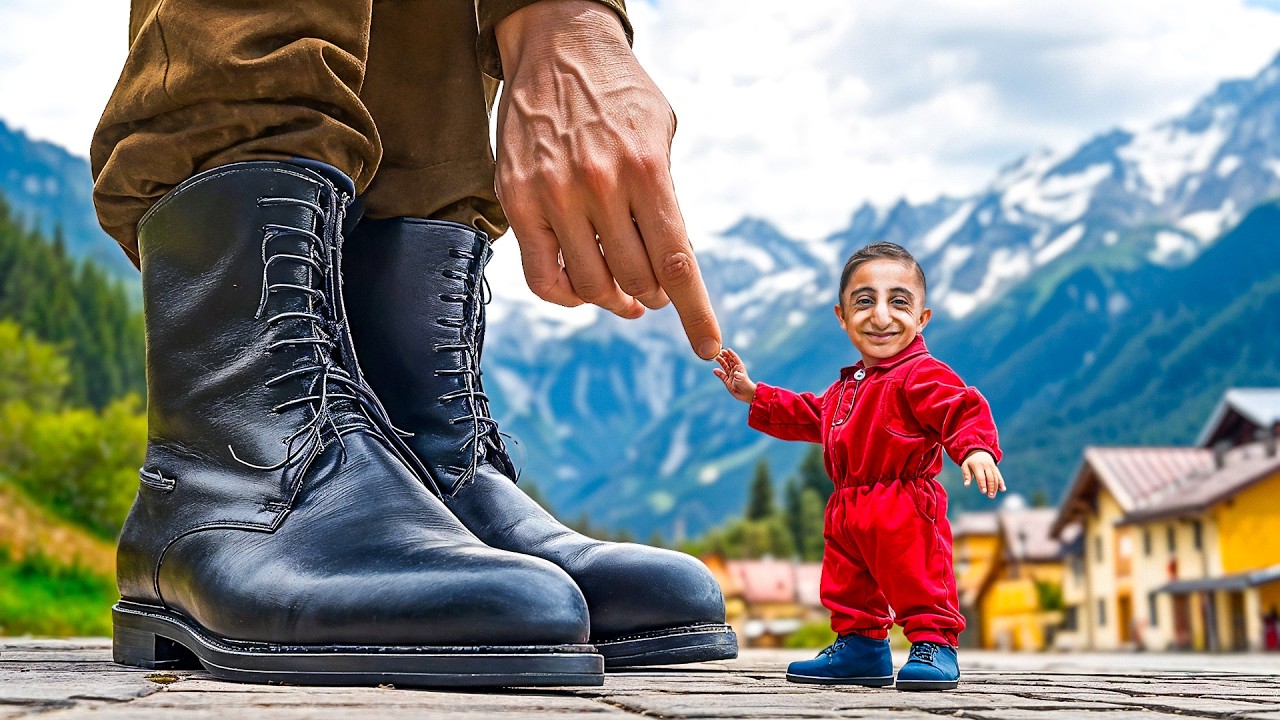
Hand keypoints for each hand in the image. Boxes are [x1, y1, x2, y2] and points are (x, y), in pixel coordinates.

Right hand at [493, 0, 722, 358]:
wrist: (558, 45)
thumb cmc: (619, 93)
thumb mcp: (660, 133)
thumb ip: (665, 198)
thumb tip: (669, 266)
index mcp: (647, 169)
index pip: (677, 260)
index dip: (696, 312)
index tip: (709, 346)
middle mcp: (600, 185)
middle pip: (636, 280)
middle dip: (654, 295)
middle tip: (653, 291)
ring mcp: (554, 194)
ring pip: (591, 285)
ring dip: (614, 298)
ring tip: (622, 292)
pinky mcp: (517, 199)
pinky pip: (543, 277)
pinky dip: (569, 295)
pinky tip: (582, 285)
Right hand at [713, 348, 756, 403]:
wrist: (746, 394)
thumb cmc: (745, 384)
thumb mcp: (742, 378)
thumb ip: (737, 374)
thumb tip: (733, 372)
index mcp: (739, 368)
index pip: (735, 358)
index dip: (731, 354)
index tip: (727, 349)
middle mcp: (735, 370)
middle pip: (729, 361)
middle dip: (725, 356)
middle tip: (719, 352)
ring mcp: (731, 375)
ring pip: (725, 367)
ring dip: (721, 362)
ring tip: (716, 358)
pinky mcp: (727, 381)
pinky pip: (722, 375)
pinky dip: (718, 372)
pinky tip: (715, 370)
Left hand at [962, 451, 1004, 498]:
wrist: (979, 451)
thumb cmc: (970, 462)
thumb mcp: (965, 466)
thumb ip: (966, 475)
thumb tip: (967, 485)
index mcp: (977, 465)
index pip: (981, 476)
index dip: (982, 484)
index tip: (983, 492)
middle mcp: (986, 466)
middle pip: (990, 477)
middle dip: (990, 487)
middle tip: (990, 496)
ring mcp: (992, 467)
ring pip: (995, 477)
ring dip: (995, 487)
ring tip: (992, 495)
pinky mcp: (995, 469)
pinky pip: (999, 476)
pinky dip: (1001, 483)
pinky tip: (1003, 489)